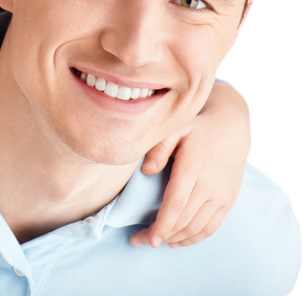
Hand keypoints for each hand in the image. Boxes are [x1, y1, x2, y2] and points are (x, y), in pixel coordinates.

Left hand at [130, 80, 250, 248]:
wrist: (232, 129)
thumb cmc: (197, 128)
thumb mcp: (175, 128)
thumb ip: (159, 148)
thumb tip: (146, 171)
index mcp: (192, 168)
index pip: (176, 204)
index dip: (162, 225)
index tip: (148, 239)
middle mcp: (209, 186)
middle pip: (183, 220)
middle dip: (160, 235)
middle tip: (137, 241)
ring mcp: (221, 196)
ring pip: (197, 228)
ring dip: (174, 239)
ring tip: (153, 242)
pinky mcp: (228, 201)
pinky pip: (211, 227)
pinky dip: (193, 238)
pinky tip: (176, 242)